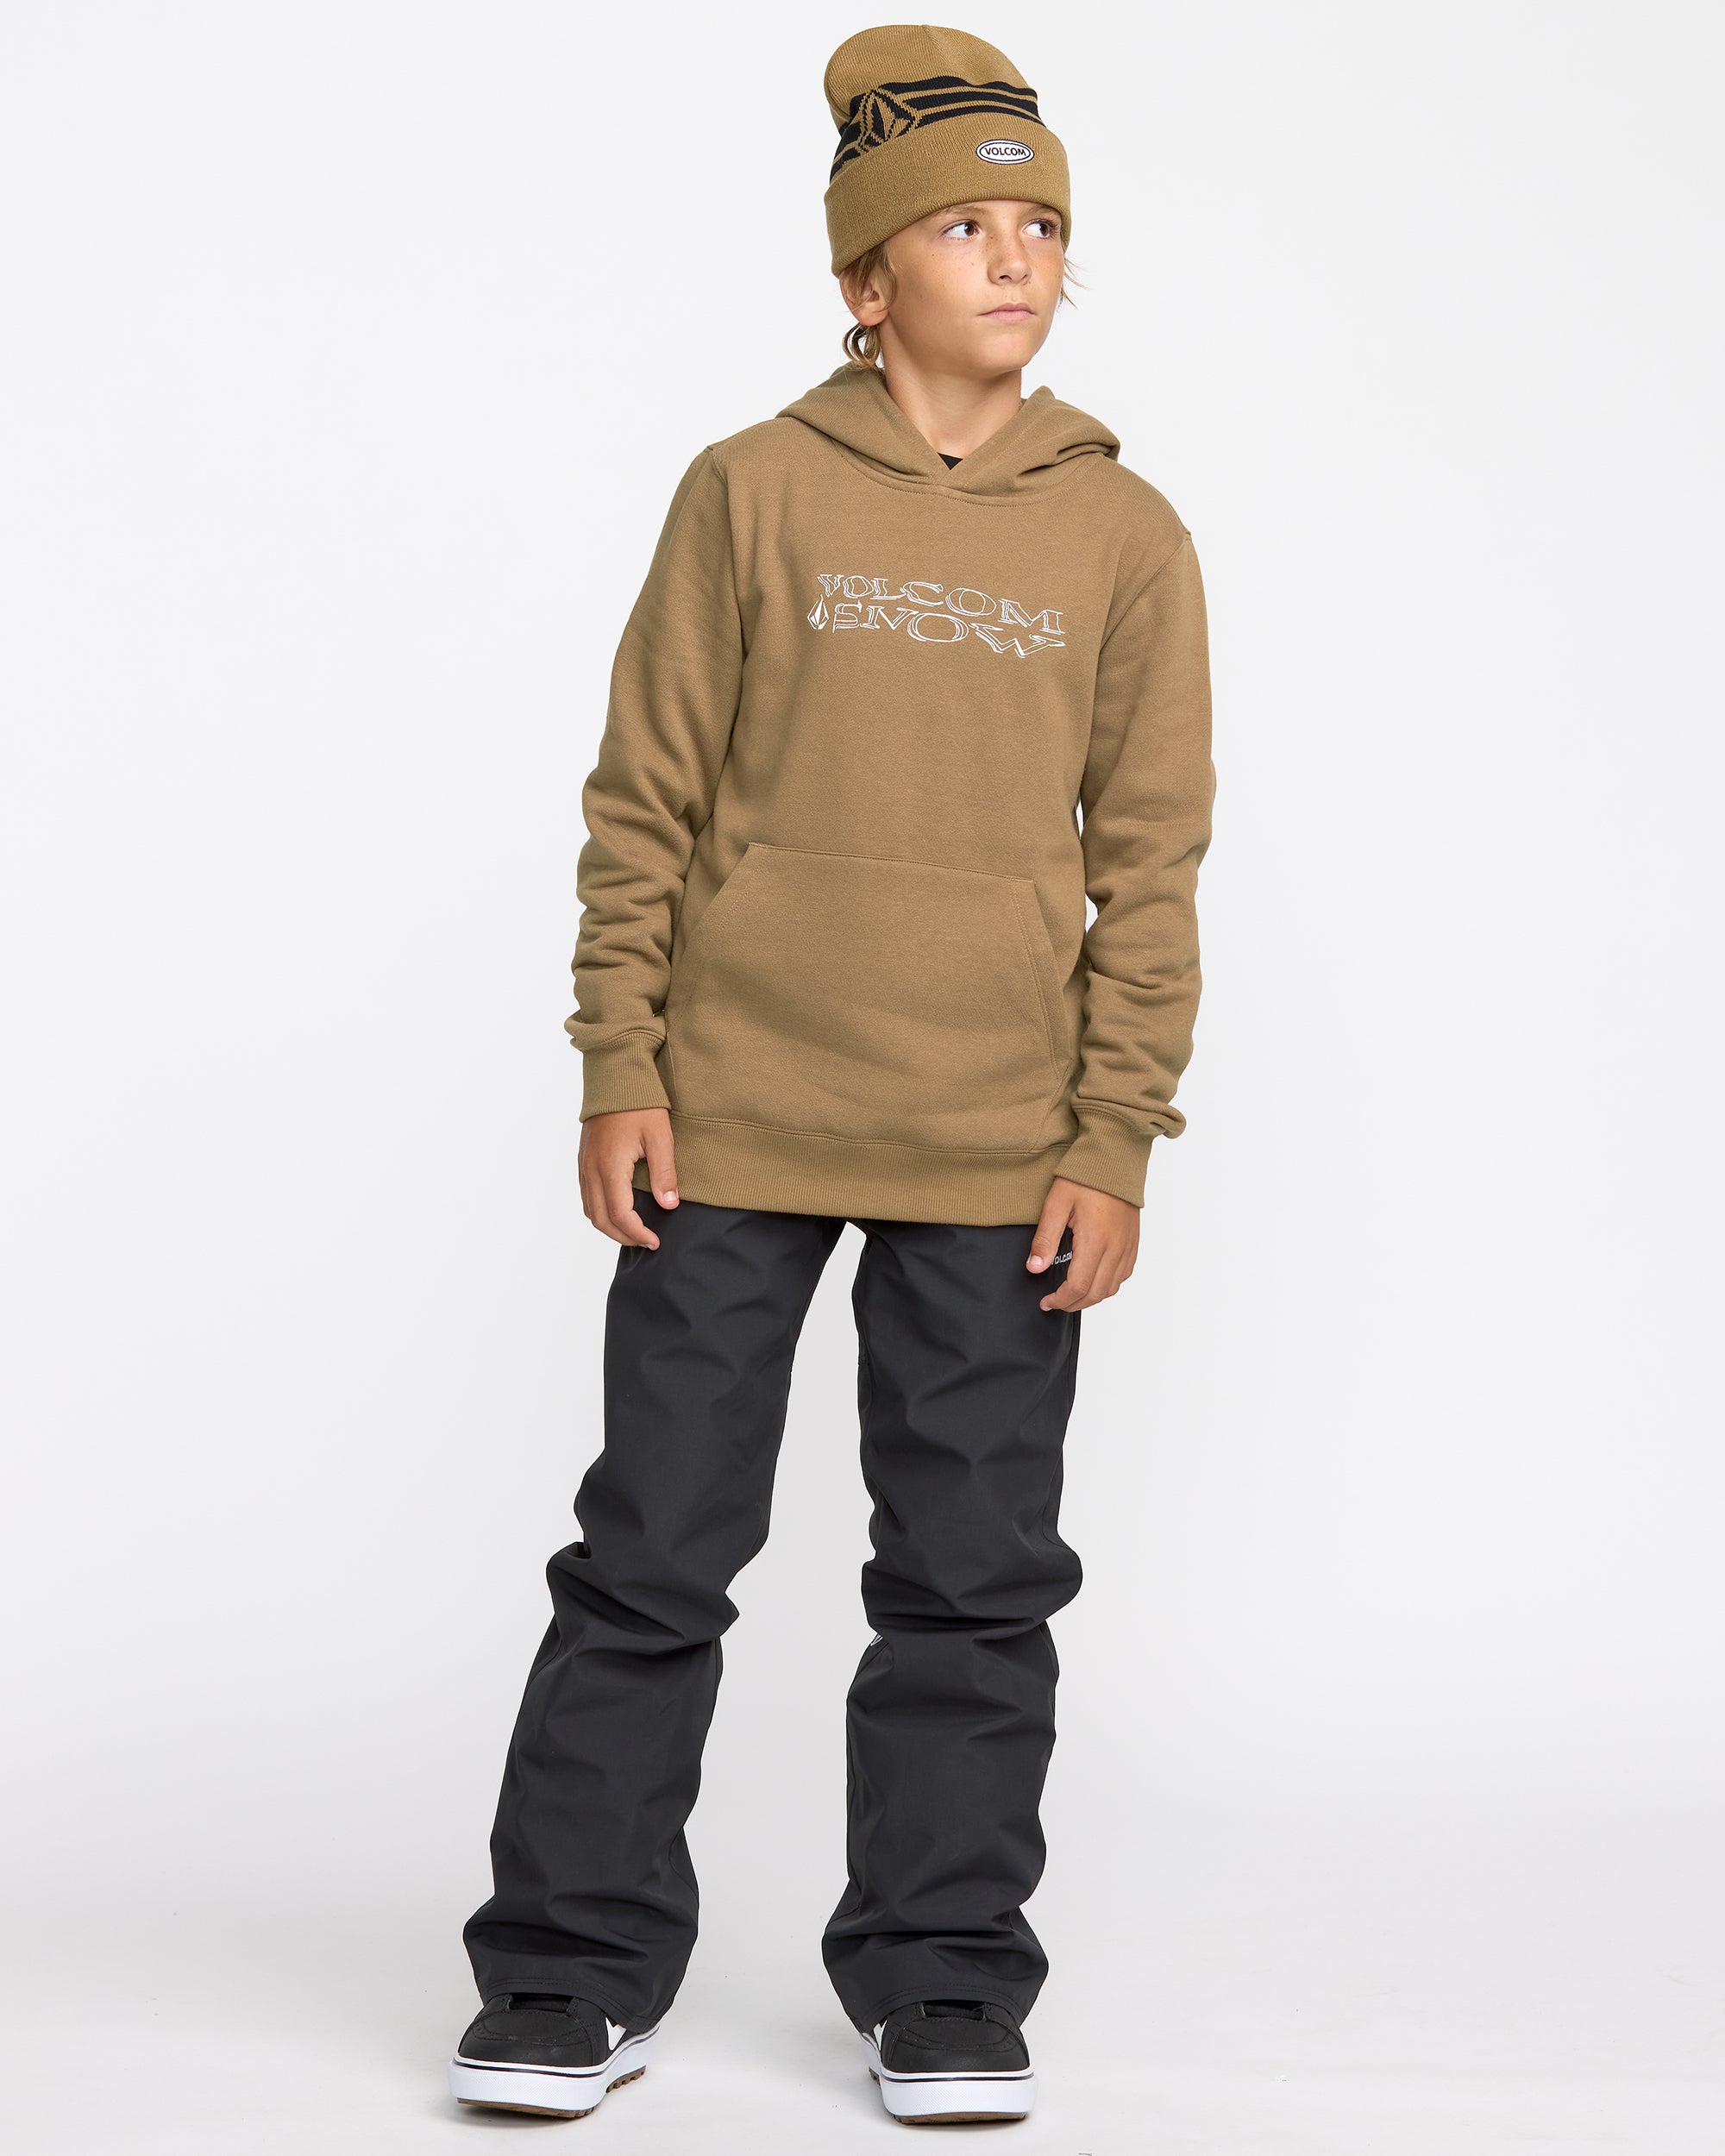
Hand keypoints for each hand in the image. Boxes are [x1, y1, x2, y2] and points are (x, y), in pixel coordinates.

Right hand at [579, 1108, 677, 1248]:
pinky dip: (600, 1212)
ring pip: (590, 1210)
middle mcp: (591, 1169)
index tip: (655, 1241)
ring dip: (610, 1227)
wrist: (615, 1076)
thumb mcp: (659, 1136)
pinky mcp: (583, 1160)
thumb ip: (664, 1173)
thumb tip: (669, 1205)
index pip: (620, 1214)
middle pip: (601, 1219)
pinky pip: (586, 1196)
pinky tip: (619, 1211)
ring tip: (634, 1231)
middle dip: (624, 1236)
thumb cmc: (639, 1104)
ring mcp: (584, 1165)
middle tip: (646, 1242)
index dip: (637, 1233)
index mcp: (610, 1166)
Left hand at [1026, 1176, 1138, 1311]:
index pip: (1079, 1286)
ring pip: (1112, 1287)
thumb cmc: (1085, 1176)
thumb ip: (1045, 1238)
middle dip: (1073, 1303)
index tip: (1046, 1302)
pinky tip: (1094, 1280)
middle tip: (1055, 1302)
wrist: (1115, 1157)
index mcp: (1095, 1240)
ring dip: (1091, 1297)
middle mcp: (1116, 1247)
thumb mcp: (1056, 1203)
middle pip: (1096, 1293)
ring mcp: (1127, 1245)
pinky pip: (1124, 1274)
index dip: (1061, 1300)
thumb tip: (1035, 1267)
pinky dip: (1108, 1285)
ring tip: (1072, 1295)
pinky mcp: (1133, 1241)